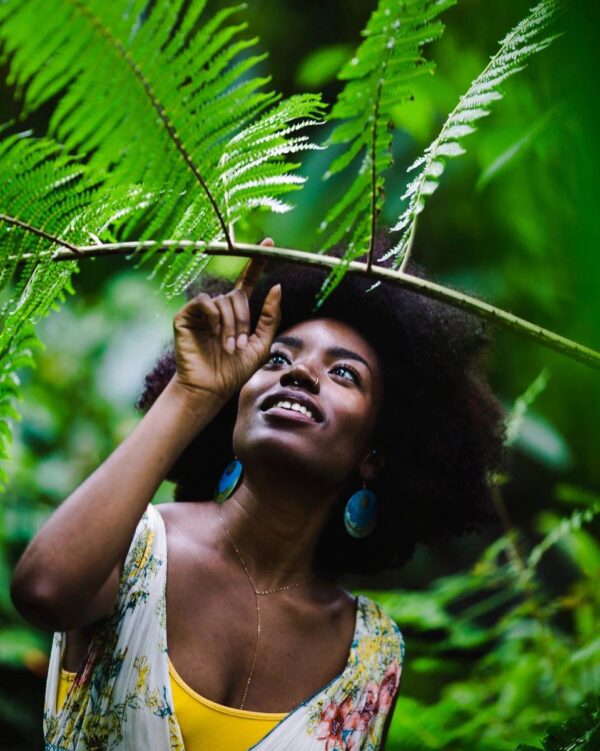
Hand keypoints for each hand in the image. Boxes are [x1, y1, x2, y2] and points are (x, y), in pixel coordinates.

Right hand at [172, 239, 280, 403]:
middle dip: (243, 321)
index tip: (269, 243)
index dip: (258, 262)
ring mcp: (201, 311)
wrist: (210, 388)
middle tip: (239, 345)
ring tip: (227, 347)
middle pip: (237, 297)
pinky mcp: (185, 315)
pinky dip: (213, 316)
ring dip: (230, 325)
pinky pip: (205, 301)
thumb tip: (277, 286)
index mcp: (236, 312)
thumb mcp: (261, 343)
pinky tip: (212, 332)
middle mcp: (218, 307)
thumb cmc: (234, 371)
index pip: (248, 281)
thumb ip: (270, 316)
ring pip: (223, 301)